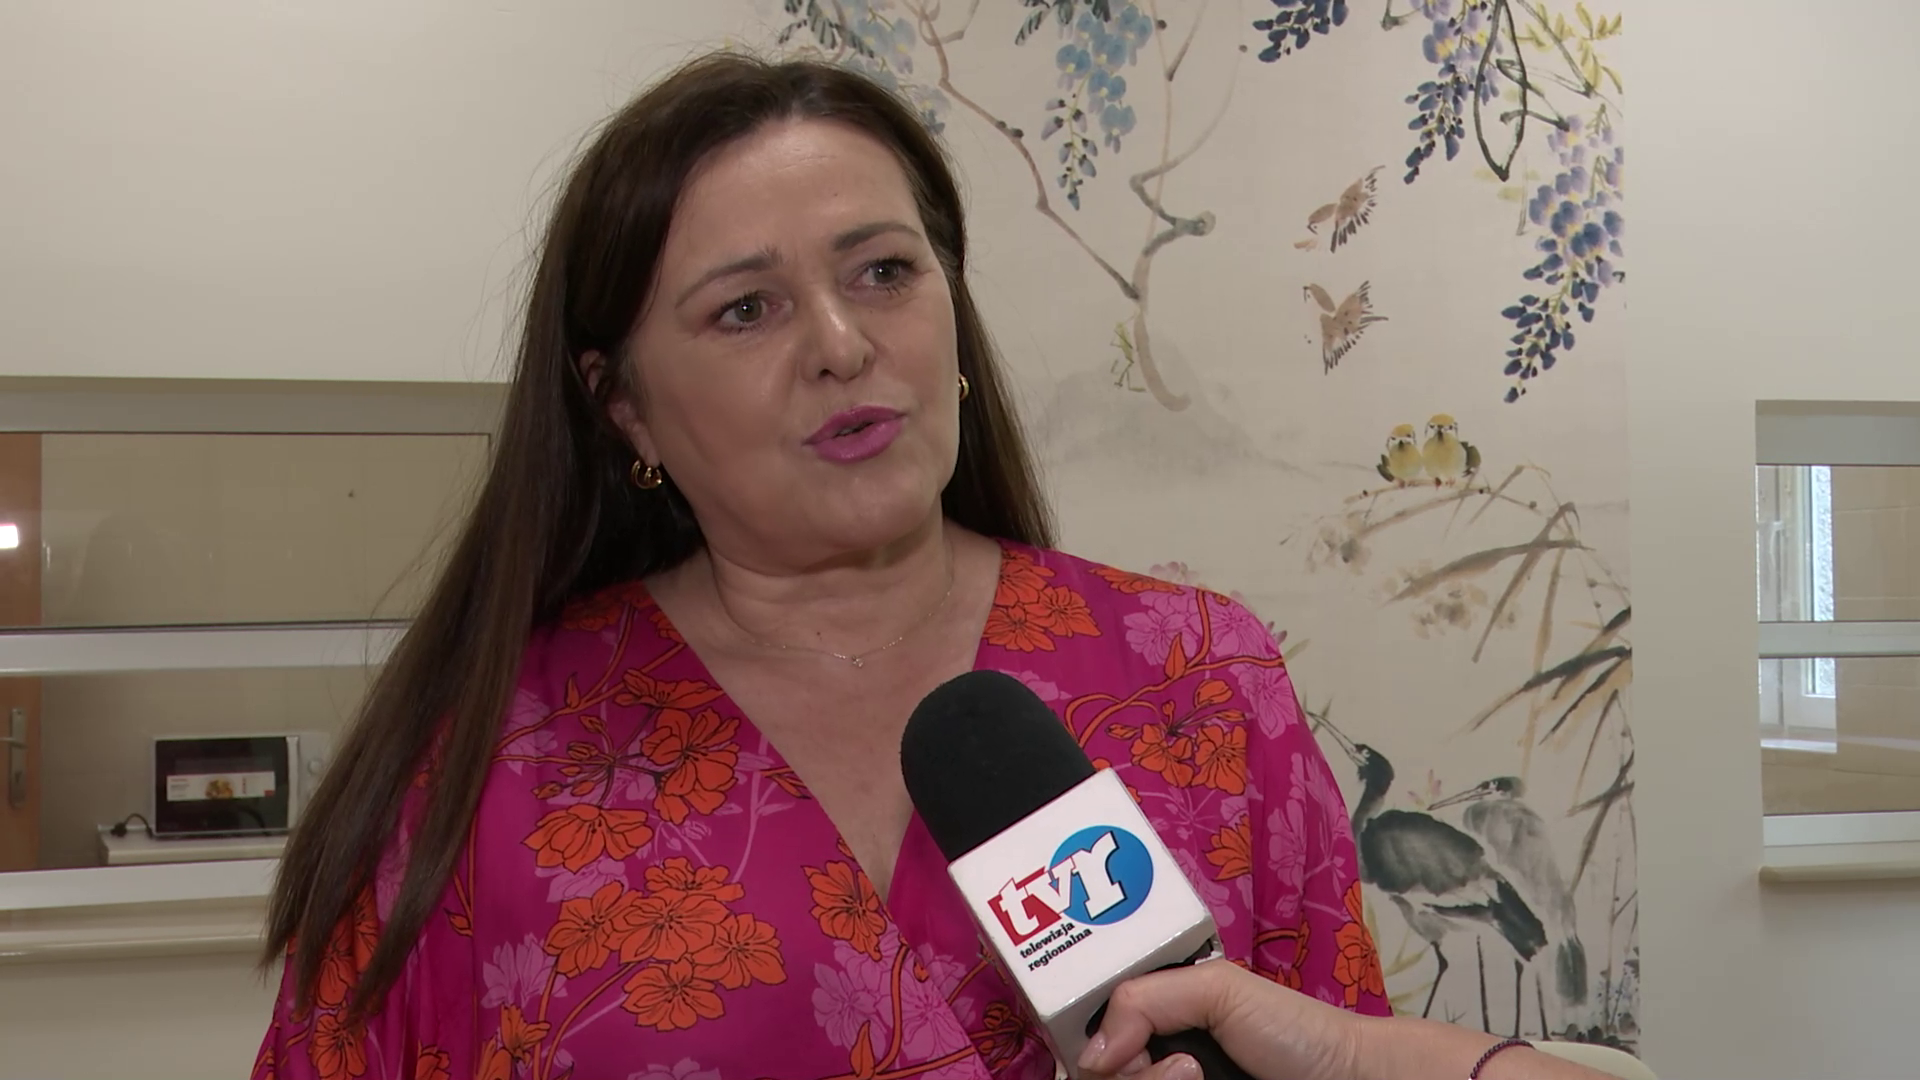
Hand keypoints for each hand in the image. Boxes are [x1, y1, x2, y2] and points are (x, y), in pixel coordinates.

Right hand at [1076, 960, 1362, 1079]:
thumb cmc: (1294, 1030)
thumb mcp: (1218, 987)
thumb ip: (1143, 998)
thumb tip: (1091, 1054)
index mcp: (1153, 1021)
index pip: (1090, 1036)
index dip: (1093, 1044)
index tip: (1117, 1049)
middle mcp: (1153, 1062)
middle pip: (1096, 1077)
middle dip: (1127, 1073)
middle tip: (1181, 1065)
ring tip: (1198, 1079)